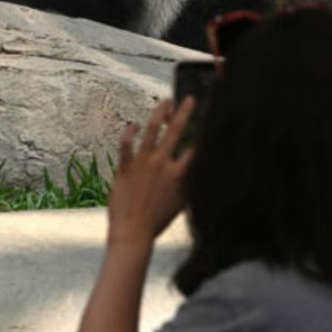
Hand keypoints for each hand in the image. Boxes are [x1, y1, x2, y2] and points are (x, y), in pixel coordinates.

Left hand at [107, 98, 194, 248]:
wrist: (133, 232)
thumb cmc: (157, 221)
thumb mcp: (180, 203)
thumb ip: (187, 185)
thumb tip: (194, 173)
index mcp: (179, 174)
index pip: (195, 147)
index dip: (201, 134)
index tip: (207, 123)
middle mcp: (163, 164)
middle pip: (177, 130)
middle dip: (184, 111)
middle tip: (189, 99)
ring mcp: (143, 163)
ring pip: (152, 129)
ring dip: (160, 112)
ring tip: (165, 101)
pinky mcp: (125, 167)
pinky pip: (126, 143)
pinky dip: (129, 131)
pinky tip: (133, 124)